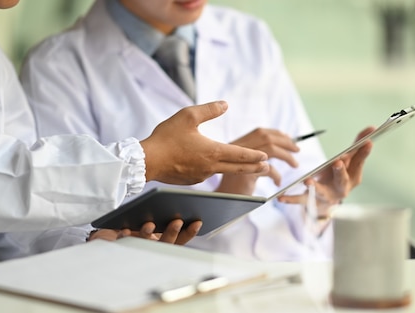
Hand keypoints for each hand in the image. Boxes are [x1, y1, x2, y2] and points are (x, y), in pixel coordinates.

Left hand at [88, 220, 202, 244]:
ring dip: (147, 234)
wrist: (105, 232)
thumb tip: (178, 199)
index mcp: (162, 239)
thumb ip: (162, 210)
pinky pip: (124, 243)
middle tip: (176, 220)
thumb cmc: (132, 221)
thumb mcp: (150, 213)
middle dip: (172, 233)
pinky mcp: (120, 246)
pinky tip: (125, 228)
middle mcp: (152, 246)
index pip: (180, 238)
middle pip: (165, 243)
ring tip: (149, 224)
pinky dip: (125, 236)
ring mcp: (137, 247)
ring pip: (145, 244)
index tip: (198, 221)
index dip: (189, 232)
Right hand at [140, 101, 268, 184]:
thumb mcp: (188, 116)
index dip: (255, 156)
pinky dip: (215, 170)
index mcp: (213, 151)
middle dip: (254, 168)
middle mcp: (210, 167)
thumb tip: (225, 104)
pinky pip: (207, 174)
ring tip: (244, 166)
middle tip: (267, 168)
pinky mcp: (191, 181)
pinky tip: (213, 165)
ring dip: (236, 169)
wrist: (147, 161)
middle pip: (238, 168)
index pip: (240, 154)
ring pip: (223, 171)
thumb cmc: (166, 137)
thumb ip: (209, 110)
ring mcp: (201, 176)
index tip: (266, 157)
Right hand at [216, 128, 299, 194]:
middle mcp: (237, 150)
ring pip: (270, 150)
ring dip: (286, 157)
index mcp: (237, 144)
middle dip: (286, 142)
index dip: (277, 134)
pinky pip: (268, 170)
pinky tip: (278, 182)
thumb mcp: (247, 164)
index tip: (289, 138)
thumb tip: (283, 141)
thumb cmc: (237, 183)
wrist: (224, 200)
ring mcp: (240, 161)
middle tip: (297, 150)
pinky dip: (277, 175)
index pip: (260, 132)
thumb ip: (258, 153)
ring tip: (295, 164)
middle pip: (266, 138)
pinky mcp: (245, 175)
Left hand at [278, 127, 373, 210]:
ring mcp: (326, 195)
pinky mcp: (311, 201)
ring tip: (308, 181)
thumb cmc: (339, 175)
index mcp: (353, 176)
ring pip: (321, 191)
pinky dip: (291, 199)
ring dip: (315, 187)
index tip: (368, 142)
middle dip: (340, 171)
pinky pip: (301, 200)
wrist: (327, 201)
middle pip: (342, 179)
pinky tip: (281, 198)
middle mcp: (342, 187)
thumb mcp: (348, 160)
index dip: (364, 153)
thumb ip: (358, 145)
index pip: (359, 163)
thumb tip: (372, 127)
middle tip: (338, 162)